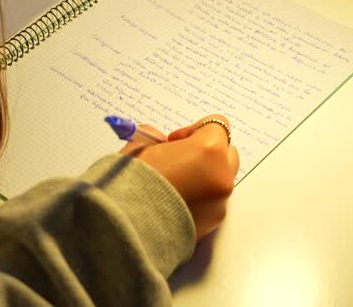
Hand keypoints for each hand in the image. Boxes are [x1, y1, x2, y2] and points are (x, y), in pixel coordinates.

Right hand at [121, 114, 239, 238]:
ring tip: (175, 185)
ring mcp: (221, 202)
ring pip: (221, 180)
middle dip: (206, 153)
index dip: (193, 129)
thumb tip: (160, 143)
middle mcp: (221, 175)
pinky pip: (213, 203)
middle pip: (227, 152)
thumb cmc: (132, 184)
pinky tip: (175, 203)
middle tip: (179, 160)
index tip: (174, 140)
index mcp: (208, 150)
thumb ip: (156, 140)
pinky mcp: (214, 223)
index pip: (217, 125)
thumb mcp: (140, 148)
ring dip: (204, 178)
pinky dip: (200, 200)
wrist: (126, 226)